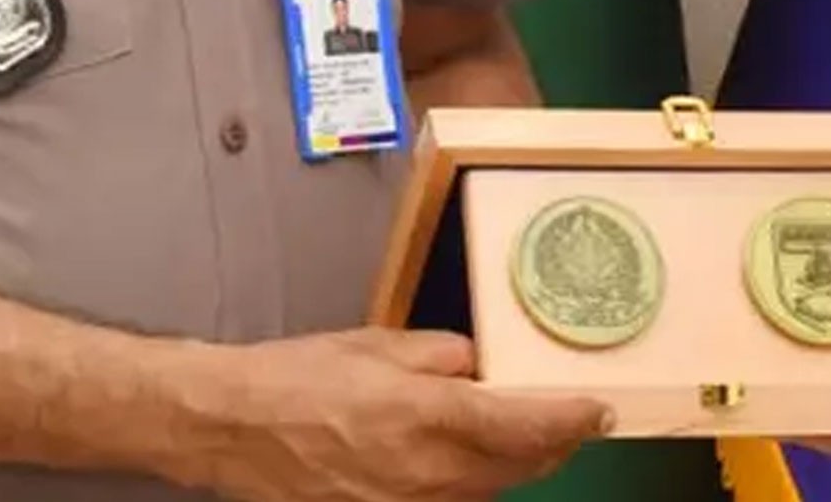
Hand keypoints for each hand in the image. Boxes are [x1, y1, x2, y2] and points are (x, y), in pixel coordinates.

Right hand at [191, 327, 611, 501]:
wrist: (230, 427)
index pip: (527, 426)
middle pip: (519, 468)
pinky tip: (463, 463)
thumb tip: (476, 367)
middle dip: (554, 446)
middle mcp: (427, 472)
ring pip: (487, 492)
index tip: (600, 411)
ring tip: (527, 440)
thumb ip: (440, 355)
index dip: (573, 420)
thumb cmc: (299, 376)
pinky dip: (468, 484)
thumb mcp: (377, 344)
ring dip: (515, 467)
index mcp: (429, 416)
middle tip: (574, 423)